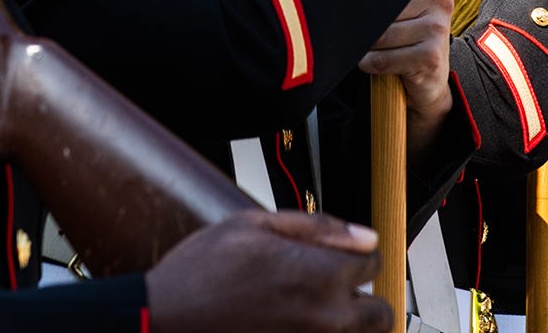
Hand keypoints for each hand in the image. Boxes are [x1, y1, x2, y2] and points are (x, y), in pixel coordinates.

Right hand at [146, 209, 390, 332]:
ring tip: (316, 307)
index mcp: (321, 273)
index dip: (358, 252)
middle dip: (367, 297)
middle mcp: (326, 316)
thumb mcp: (254, 223)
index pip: (374, 264)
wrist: (166, 320)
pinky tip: (295, 323)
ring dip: (349, 322)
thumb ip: (316, 226)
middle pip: (382, 314)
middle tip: (339, 287)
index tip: (341, 253)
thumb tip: (365, 234)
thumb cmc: (202, 271)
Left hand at [359, 0, 453, 132]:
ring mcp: (437, 28)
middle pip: (381, 9)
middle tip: (360, 32)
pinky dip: (369, 63)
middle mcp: (440, 0)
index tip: (356, 2)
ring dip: (365, 46)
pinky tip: (373, 63)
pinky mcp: (431, 56)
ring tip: (370, 48)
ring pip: (380, 35)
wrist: (431, 79)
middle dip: (365, 25)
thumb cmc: (409, 37)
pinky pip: (382, 59)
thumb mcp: (403, 7)